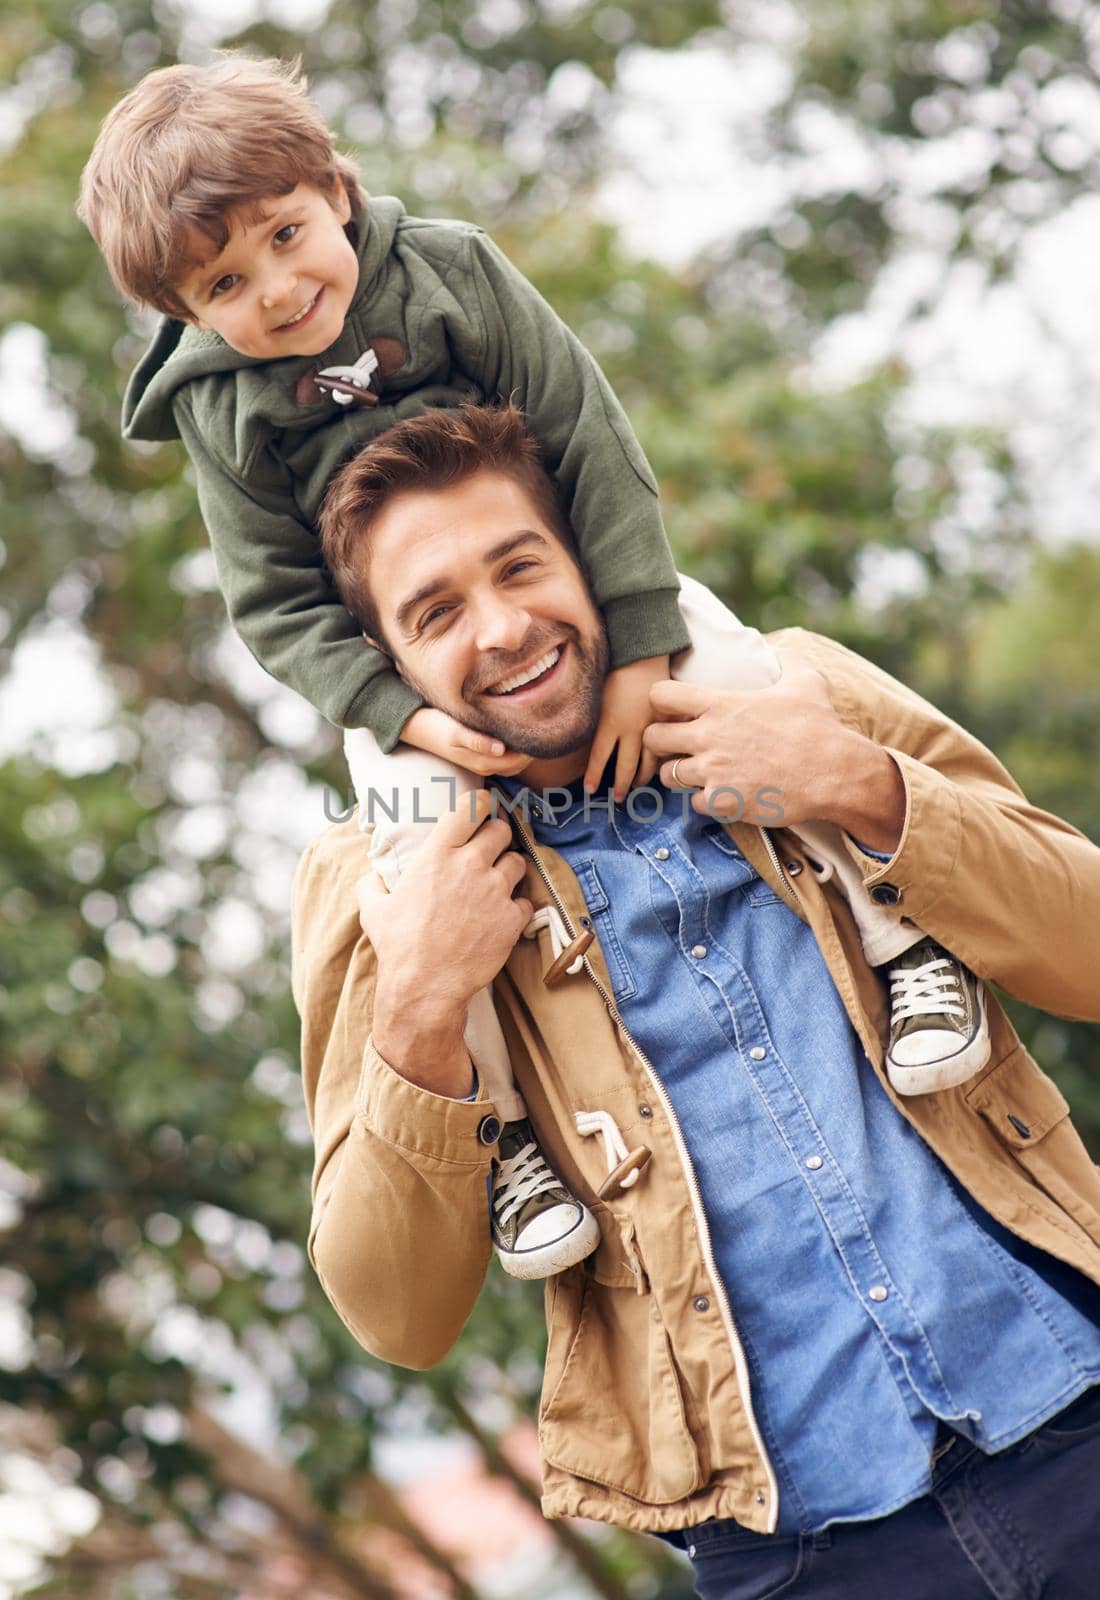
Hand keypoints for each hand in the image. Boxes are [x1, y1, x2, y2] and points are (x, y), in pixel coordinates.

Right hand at [357, 790, 534, 1093]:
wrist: (424, 986)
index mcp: (437, 854)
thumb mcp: (373, 910)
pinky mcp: (511, 918)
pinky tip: (503, 917)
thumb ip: (372, 886)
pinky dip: (517, 907)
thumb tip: (370, 879)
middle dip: (499, 837)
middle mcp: (470, 865)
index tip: (485, 807)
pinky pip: (526, 901)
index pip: (473, 807)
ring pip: (518, 862)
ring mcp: (495, 891)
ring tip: (498, 883)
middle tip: (492, 850)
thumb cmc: (398, 947)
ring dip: (510, 869)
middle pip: (502, 831)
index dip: (483, 803)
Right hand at [402, 706, 531, 778]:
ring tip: (529, 725)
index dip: (533, 746)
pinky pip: (505, 755)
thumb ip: (478, 742)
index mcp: (484, 762)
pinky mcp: (479, 754)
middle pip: (521, 763)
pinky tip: (514, 730)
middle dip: (532, 747)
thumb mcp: (456, 732)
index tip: (540, 726)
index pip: (521, 760)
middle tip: (540, 723)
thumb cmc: (437, 726)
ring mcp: (483, 762)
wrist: (417, 727)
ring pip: (514, 761)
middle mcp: (487, 766)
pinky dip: (514, 746)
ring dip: (524, 747)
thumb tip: (501, 749)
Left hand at [582, 655, 669, 797]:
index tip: (591, 790)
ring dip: (644, 777)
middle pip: (627, 766)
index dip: (595, 776)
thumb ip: (594, 720)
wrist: (643, 654)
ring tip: (639, 787)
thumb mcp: (596, 696)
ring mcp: (653, 726)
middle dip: (622, 785)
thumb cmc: (615, 671)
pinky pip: (669, 747)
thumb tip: (586, 741)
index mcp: (610, 722)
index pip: (600, 758)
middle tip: (619, 799)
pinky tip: (663, 768)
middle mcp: (632, 729)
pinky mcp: (669, 722)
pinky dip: (666, 760)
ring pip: (650, 761)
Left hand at [642, 649, 901, 838]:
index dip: (662, 703)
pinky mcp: (723, 801)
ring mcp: (713, 771)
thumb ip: (786, 660)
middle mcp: (708, 737)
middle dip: (661, 742)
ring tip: (699, 772)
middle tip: (679, 746)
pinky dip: (704, 801)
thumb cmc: (819, 726)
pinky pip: (693, 804)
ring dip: (679, 774)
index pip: (660, 695)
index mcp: (720, 705)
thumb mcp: (805, 682)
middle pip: (652, 737)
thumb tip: (780, 648)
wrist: (834, 773)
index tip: (674, 711)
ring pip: (667, 775)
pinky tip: (721, 793)